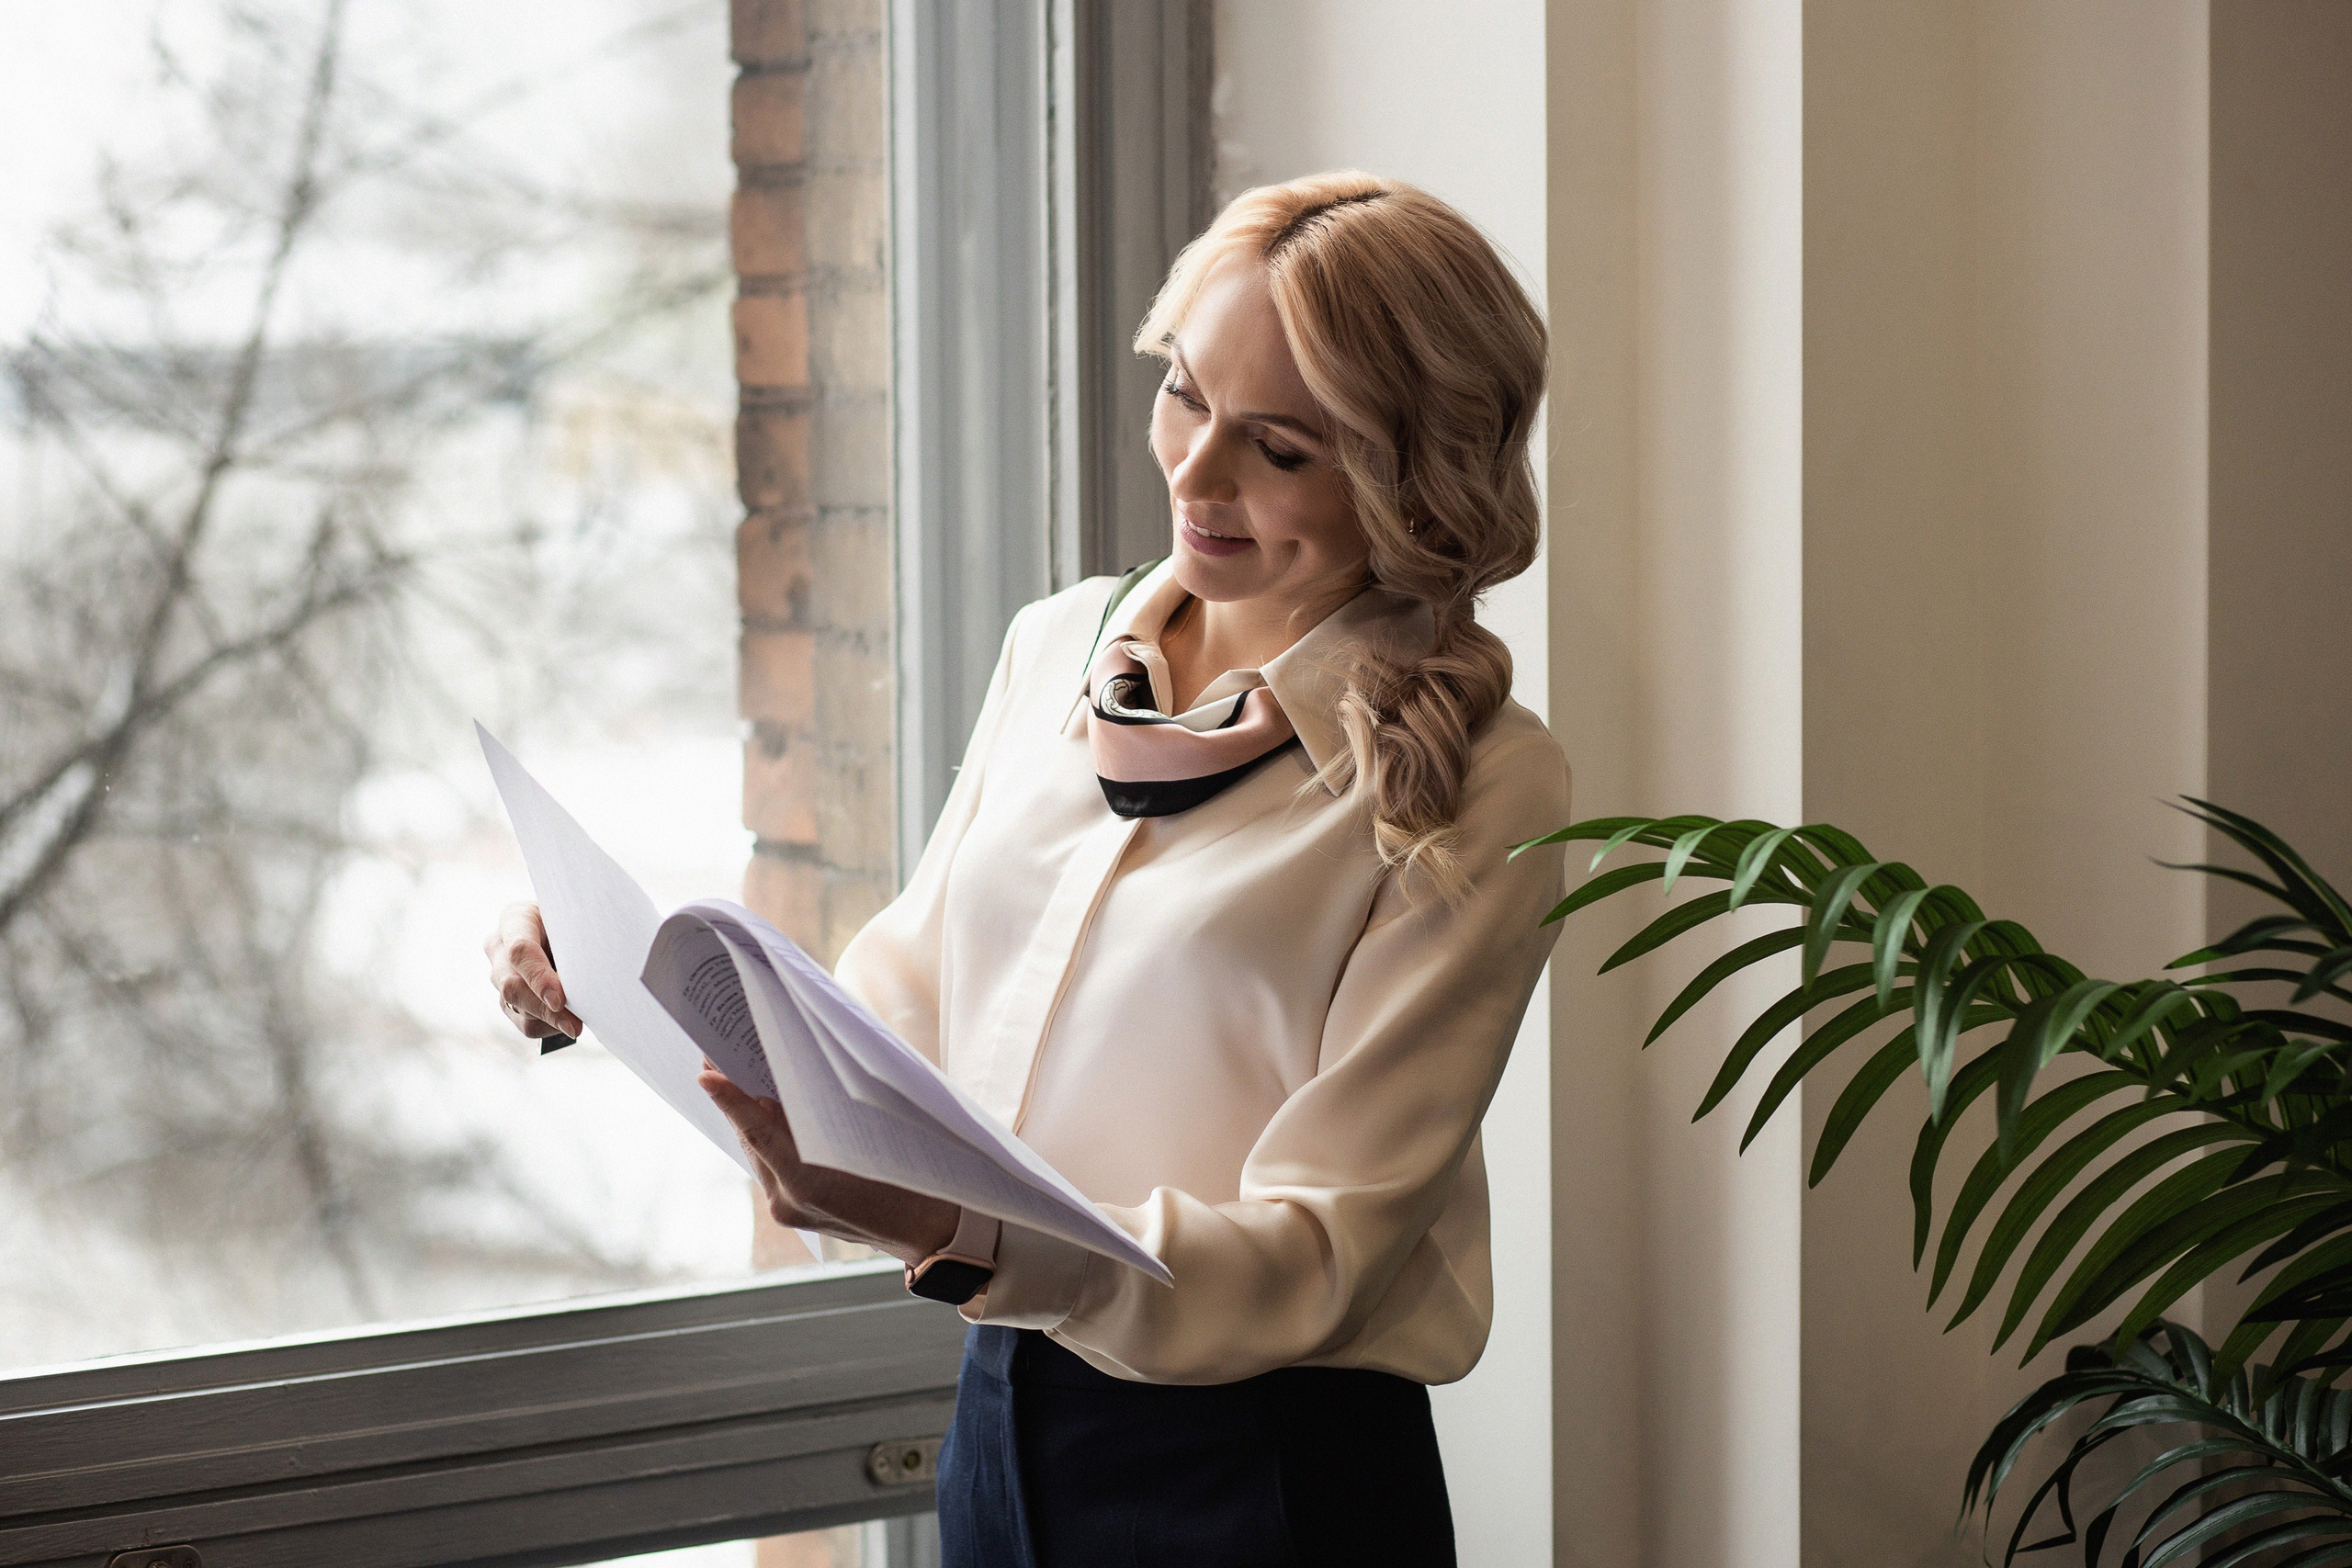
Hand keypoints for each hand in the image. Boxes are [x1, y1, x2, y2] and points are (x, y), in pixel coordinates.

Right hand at [484, 901, 584, 1039]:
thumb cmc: (575, 921)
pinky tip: (569, 1021)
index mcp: (515, 919)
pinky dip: (550, 1027)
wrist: (570, 930)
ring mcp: (499, 975)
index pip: (519, 950)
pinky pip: (526, 1024)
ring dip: (551, 1020)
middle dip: (544, 1009)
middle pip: (511, 985)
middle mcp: (499, 947)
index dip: (538, 978)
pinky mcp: (507, 1000)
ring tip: (580, 1021)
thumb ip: (573, 946)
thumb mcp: (575, 921)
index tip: (559, 1000)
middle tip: (575, 1025)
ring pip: (518, 1008)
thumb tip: (581, 987)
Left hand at [699, 1067, 960, 1267]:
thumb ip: (826, 1111)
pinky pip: (770, 1166)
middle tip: (727, 1055)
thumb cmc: (914, 1174)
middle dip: (740, 1099)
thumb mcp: (875, 1132)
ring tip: (747, 1076)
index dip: (730, 1100)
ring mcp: (787, 1210)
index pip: (758, 1131)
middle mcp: (788, 1200)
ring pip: (759, 1152)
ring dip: (754, 1118)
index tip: (705, 1073)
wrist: (931, 1230)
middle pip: (752, 1139)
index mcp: (808, 1181)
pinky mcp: (792, 1213)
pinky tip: (775, 1111)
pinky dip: (770, 1138)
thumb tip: (793, 1077)